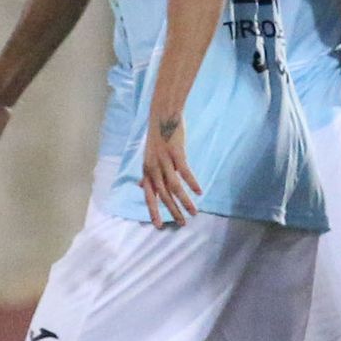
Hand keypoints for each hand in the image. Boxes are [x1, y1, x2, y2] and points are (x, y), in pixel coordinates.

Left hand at [142, 111, 201, 229]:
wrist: (163, 114)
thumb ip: (147, 173)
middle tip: (183, 224)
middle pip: (164, 195)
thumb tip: (142, 187)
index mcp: (147, 170)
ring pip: (175, 187)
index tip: (159, 226)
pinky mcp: (176, 152)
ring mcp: (164, 161)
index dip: (153, 211)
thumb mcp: (148, 156)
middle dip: (173, 211)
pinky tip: (199, 192)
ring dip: (185, 202)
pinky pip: (185, 172)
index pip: (149, 196)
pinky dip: (192, 183)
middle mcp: (154, 168)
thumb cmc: (157, 136)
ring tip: (194, 212)